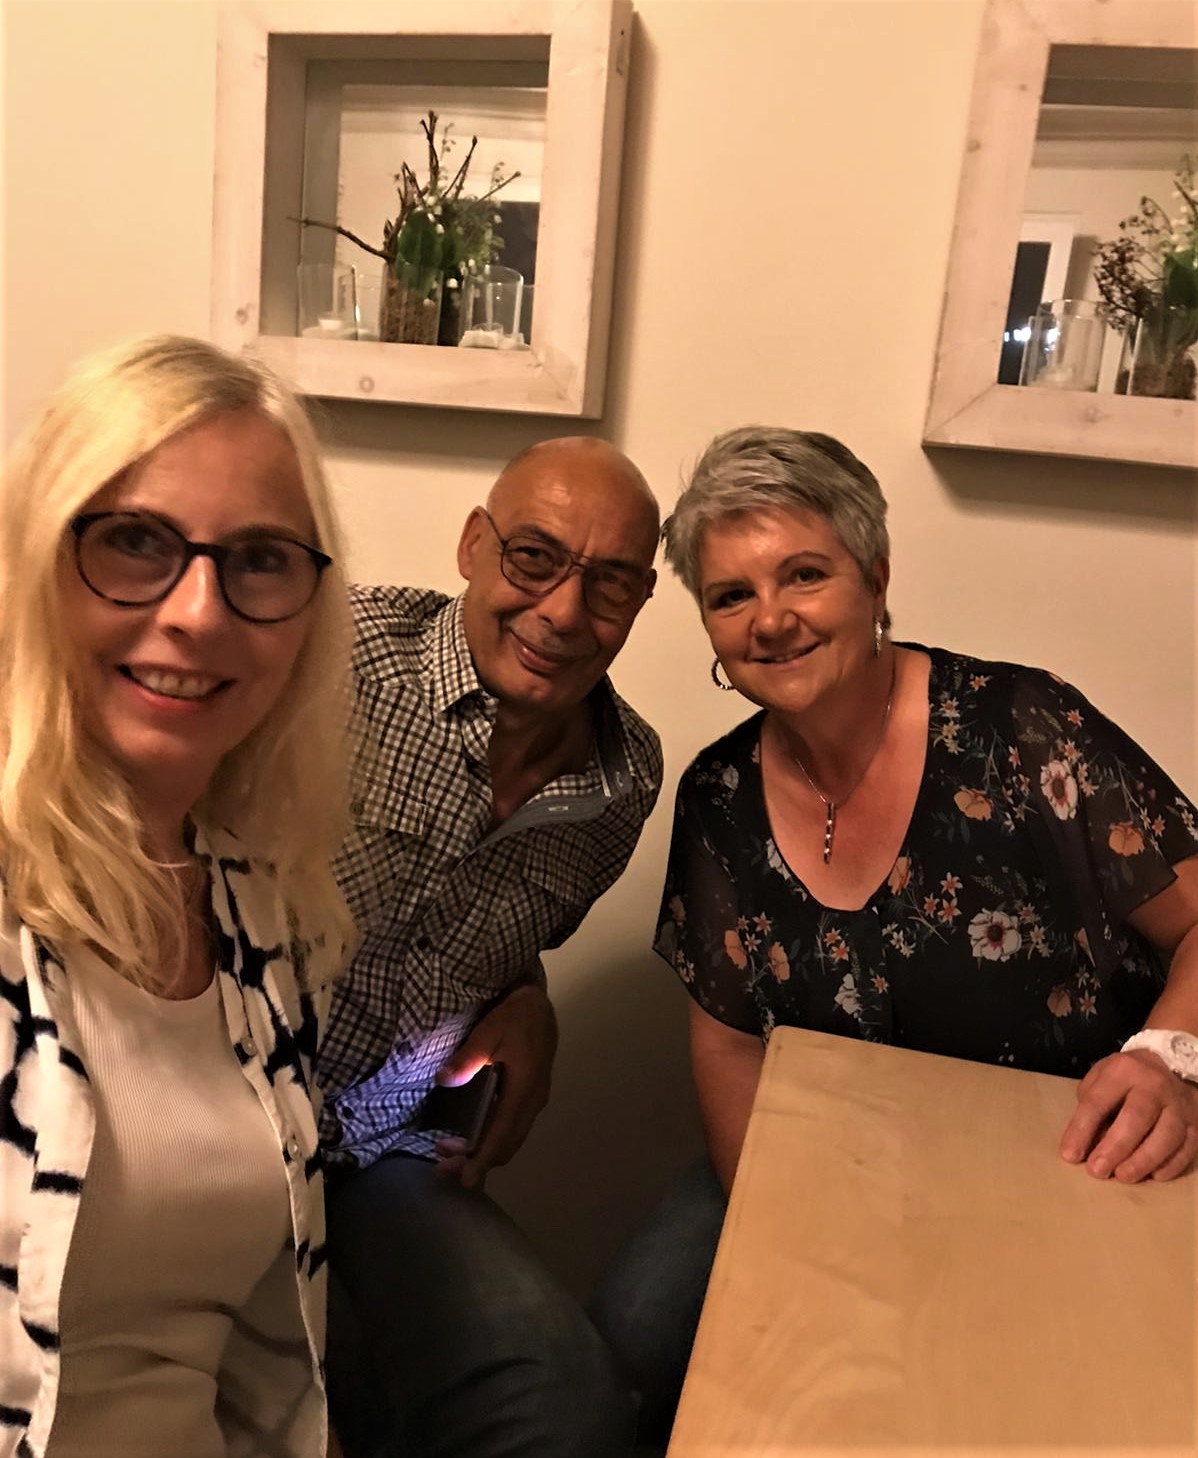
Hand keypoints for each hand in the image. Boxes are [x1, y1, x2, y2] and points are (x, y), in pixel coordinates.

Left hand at [433, 984, 557, 1188]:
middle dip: (475, 1162)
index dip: (483, 1158)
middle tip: (442, 1169)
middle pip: (506, 1145)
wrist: (539, 1008)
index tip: (466, 1179)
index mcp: (524, 1088)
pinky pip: (511, 1130)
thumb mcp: (489, 1031)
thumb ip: (469, 1057)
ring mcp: (533, 1102)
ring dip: (482, 1153)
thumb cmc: (514, 1018)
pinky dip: (490, 1141)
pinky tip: (469, 1139)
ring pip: (509, 1140)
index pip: (502, 1133)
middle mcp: (532, 1102)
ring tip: (447, 1154)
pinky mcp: (529, 1099)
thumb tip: (444, 1079)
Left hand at [1059, 1048, 1197, 1182]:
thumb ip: (1091, 1108)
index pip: (1098, 1102)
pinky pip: (1187, 1147)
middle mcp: (1154, 1085)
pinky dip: (1172, 1165)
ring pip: (1166, 1135)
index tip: (1070, 1155)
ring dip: (1143, 1160)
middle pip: (1136, 1118)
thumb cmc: (1125, 1078)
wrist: (1168, 1065)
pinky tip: (1154, 1176)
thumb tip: (1083, 1146)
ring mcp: (1178, 1104)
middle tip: (1097, 1170)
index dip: (1082, 1130)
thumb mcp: (1100, 1080)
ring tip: (1123, 1176)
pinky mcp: (1195, 1122)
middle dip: (1115, 1148)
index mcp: (1123, 1070)